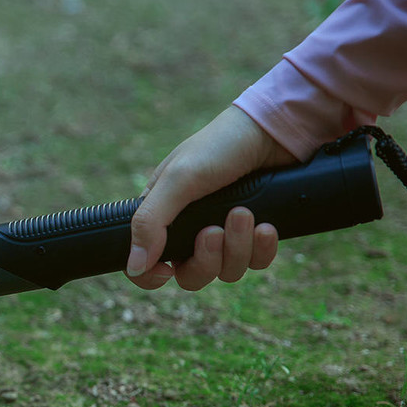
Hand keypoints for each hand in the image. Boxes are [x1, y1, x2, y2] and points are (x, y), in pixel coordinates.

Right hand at [125, 106, 297, 290]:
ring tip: (245, 213)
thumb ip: (150, 222)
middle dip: (206, 259)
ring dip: (237, 246)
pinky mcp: (255, 234)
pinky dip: (262, 248)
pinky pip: (256, 262)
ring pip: (226, 271)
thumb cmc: (219, 146)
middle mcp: (190, 231)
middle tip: (214, 230)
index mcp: (163, 217)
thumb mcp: (178, 180)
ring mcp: (225, 234)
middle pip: (190, 275)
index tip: (168, 270)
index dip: (152, 276)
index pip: (144, 263)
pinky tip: (266, 225)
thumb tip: (133, 265)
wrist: (274, 131)